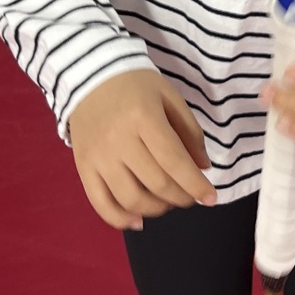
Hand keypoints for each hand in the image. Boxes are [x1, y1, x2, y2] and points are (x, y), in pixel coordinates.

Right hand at [68, 67, 216, 230]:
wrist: (89, 74)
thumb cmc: (135, 85)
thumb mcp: (169, 96)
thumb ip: (189, 132)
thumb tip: (203, 168)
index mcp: (143, 116)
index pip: (173, 161)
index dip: (195, 184)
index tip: (211, 198)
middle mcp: (118, 139)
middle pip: (155, 183)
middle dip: (181, 197)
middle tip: (190, 196)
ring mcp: (98, 156)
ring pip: (131, 199)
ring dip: (157, 209)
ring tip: (167, 201)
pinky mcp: (83, 167)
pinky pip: (101, 203)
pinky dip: (121, 219)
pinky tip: (139, 220)